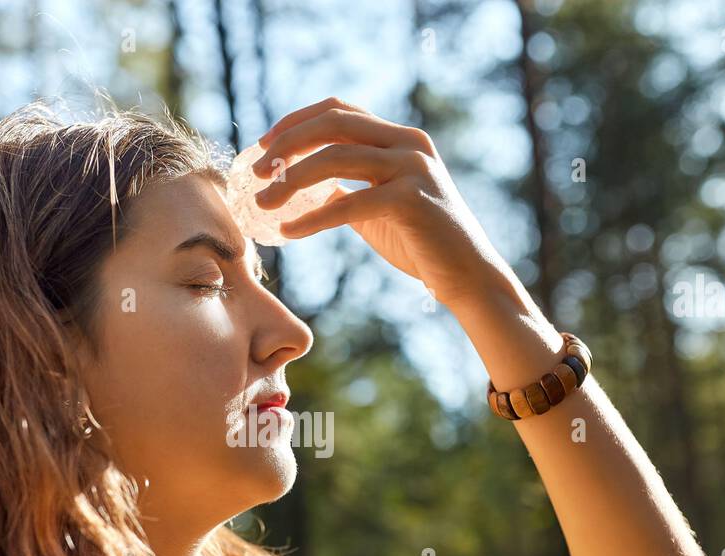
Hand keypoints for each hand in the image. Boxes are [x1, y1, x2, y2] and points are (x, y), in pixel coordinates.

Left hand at [252, 97, 503, 310]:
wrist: (467, 276)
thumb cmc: (421, 243)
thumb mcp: (379, 206)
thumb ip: (347, 188)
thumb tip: (301, 187)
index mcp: (399, 137)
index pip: (339, 110)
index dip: (297, 121)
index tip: (265, 145)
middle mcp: (408, 143)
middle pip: (333, 124)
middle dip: (287, 144)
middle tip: (256, 170)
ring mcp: (412, 168)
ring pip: (334, 159)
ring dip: (289, 181)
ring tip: (261, 205)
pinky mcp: (411, 201)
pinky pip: (347, 203)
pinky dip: (311, 218)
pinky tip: (287, 233)